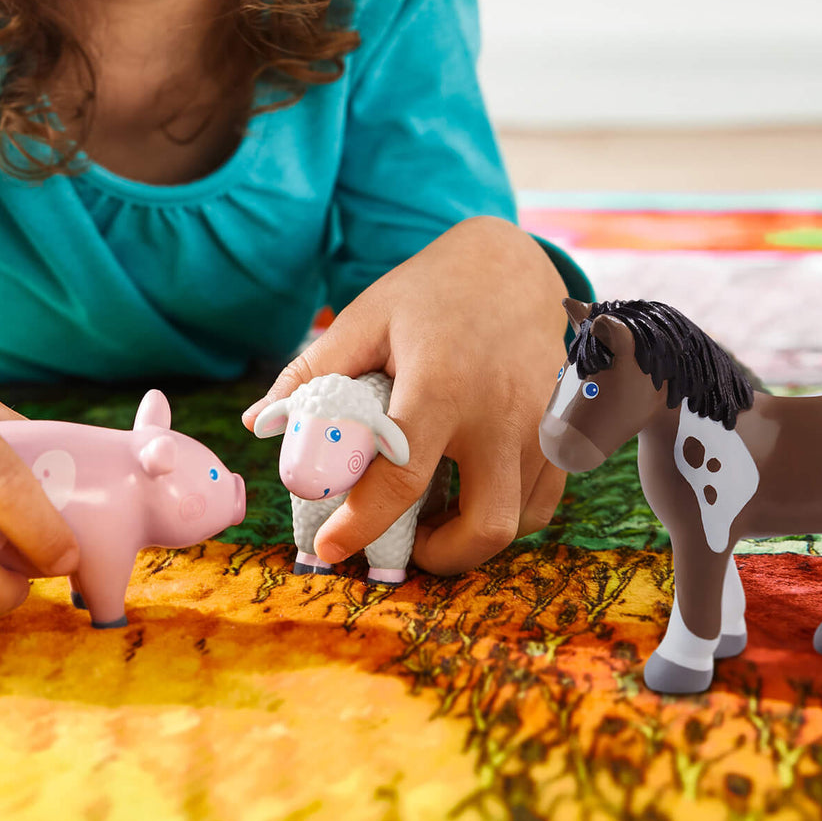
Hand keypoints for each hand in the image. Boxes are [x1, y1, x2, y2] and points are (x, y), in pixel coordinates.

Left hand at [242, 216, 568, 574]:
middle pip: (486, 525)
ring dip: (473, 537)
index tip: (331, 547)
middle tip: (405, 546)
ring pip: (519, 519)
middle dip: (442, 557)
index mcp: (441, 384)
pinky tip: (473, 493)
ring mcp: (541, 424)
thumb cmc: (431, 290)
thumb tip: (259, 424)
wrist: (512, 262)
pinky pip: (544, 499)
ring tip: (436, 516)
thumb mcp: (366, 318)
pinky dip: (509, 514)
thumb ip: (312, 372)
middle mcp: (499, 413)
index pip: (402, 480)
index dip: (361, 525)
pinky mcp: (562, 428)